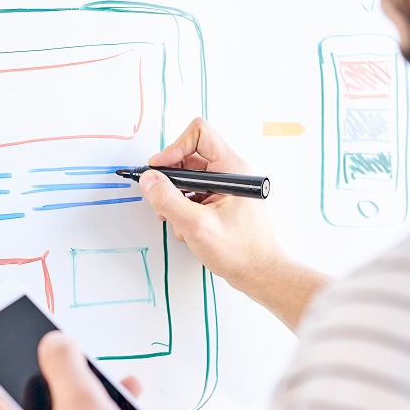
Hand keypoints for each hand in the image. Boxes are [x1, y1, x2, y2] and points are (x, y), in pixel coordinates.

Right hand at [141, 118, 283, 293]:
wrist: (260, 274)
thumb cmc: (240, 251)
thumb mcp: (197, 226)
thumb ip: (169, 200)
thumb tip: (149, 180)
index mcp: (232, 169)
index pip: (199, 134)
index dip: (174, 148)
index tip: (158, 170)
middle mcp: (230, 173)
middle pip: (188, 157)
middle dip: (170, 179)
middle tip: (161, 201)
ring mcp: (225, 187)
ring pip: (188, 178)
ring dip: (175, 198)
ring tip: (176, 221)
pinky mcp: (220, 201)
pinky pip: (193, 194)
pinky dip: (183, 208)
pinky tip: (186, 228)